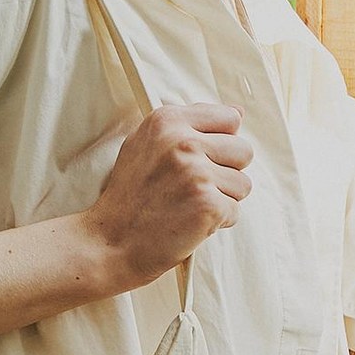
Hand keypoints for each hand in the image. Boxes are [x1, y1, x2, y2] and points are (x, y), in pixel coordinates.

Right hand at [85, 100, 253, 293]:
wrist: (111, 242)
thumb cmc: (131, 195)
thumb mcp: (146, 144)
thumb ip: (189, 123)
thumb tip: (238, 112)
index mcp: (168, 120)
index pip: (229, 118)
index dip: (220, 143)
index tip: (199, 159)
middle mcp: (183, 141)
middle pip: (243, 150)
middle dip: (225, 172)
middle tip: (193, 188)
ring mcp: (197, 173)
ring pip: (243, 183)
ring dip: (222, 199)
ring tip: (189, 205)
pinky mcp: (208, 205)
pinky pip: (235, 211)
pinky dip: (217, 222)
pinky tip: (190, 223)